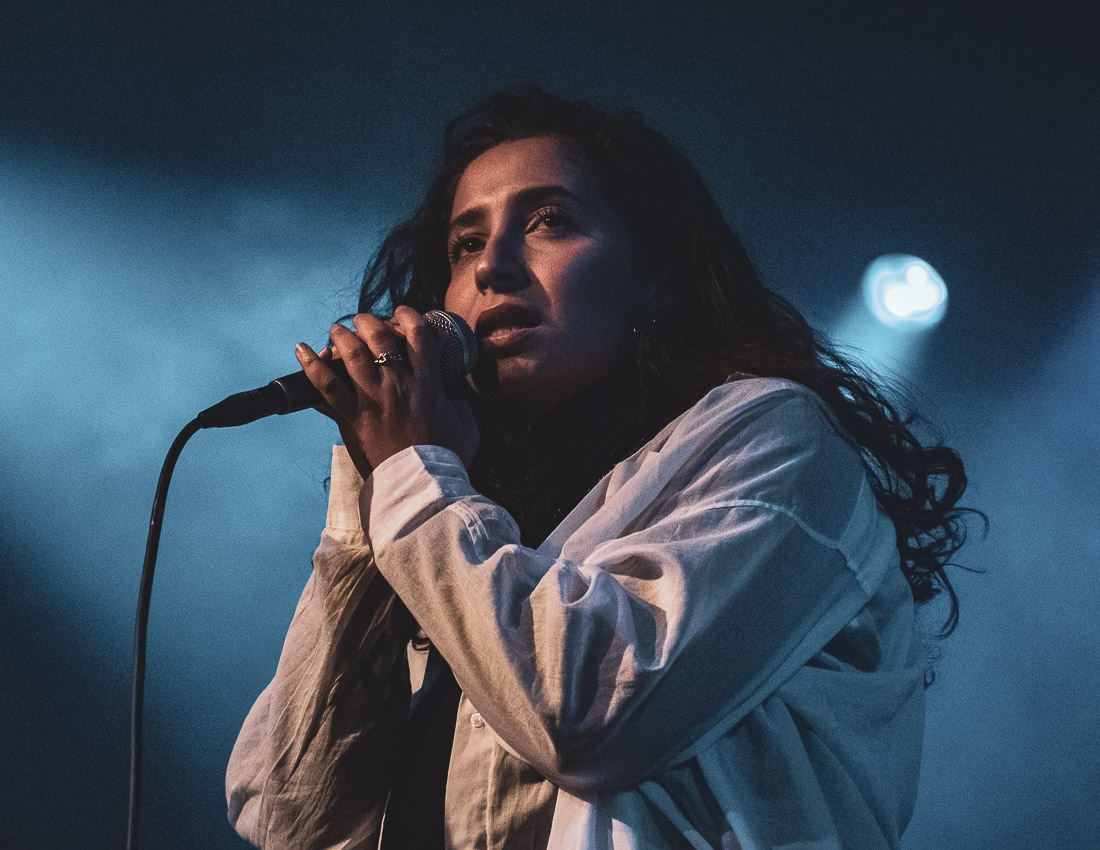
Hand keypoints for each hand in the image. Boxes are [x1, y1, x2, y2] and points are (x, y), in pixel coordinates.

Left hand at [295, 306, 478, 476]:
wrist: (423, 489)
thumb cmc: (447, 461)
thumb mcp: (467, 427)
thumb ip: (461, 406)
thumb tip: (456, 397)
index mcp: (428, 385)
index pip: (419, 335)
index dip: (408, 316)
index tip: (402, 315)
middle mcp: (399, 386)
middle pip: (380, 337)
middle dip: (370, 322)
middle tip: (364, 322)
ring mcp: (373, 400)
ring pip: (351, 354)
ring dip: (342, 336)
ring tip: (337, 331)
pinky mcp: (352, 418)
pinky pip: (325, 386)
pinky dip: (310, 365)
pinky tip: (301, 349)